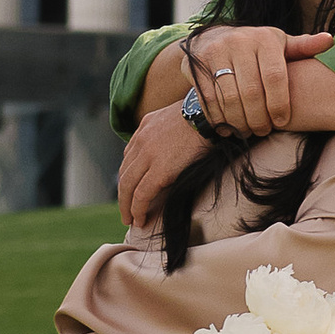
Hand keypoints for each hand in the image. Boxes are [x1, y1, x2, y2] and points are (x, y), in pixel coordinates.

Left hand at [116, 101, 199, 229]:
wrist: (211, 113)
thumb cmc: (206, 115)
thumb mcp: (179, 115)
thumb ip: (170, 129)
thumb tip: (178, 143)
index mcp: (146, 126)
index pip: (130, 154)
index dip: (129, 174)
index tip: (132, 187)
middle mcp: (141, 140)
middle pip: (125, 172)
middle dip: (123, 193)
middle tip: (125, 210)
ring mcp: (148, 155)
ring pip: (128, 185)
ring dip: (126, 205)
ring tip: (130, 219)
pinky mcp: (159, 171)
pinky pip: (142, 194)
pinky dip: (137, 209)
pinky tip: (139, 220)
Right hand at [181, 26, 330, 139]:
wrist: (212, 37)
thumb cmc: (255, 47)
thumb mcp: (279, 43)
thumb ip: (303, 47)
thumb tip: (329, 40)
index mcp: (264, 38)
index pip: (274, 76)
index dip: (279, 103)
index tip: (282, 121)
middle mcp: (238, 42)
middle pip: (251, 92)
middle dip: (259, 118)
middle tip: (264, 130)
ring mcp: (215, 54)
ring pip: (229, 99)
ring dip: (239, 122)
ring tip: (248, 131)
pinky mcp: (196, 67)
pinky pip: (209, 100)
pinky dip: (219, 118)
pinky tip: (228, 126)